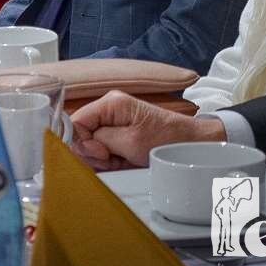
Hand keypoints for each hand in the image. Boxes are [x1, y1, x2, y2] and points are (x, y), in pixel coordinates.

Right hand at [70, 90, 224, 169]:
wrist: (190, 144)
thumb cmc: (165, 139)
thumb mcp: (130, 142)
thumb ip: (100, 140)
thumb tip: (80, 142)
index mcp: (110, 103)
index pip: (75, 122)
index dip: (83, 142)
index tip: (102, 155)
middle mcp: (108, 108)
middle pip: (81, 134)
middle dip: (94, 152)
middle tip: (113, 159)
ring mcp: (112, 120)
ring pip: (90, 144)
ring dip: (102, 158)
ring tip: (121, 160)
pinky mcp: (117, 132)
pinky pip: (102, 147)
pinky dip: (109, 159)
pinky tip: (122, 161)